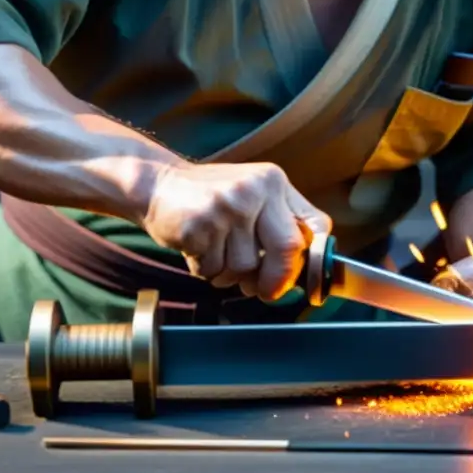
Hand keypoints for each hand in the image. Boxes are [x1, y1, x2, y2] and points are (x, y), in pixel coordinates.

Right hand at [142, 162, 330, 298]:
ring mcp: (227, 207)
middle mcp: (255, 190)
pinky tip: (198, 248)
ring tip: (215, 252)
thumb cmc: (209, 197)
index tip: (298, 277)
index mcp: (273, 182)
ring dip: (229, 273)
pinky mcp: (200, 226)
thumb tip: (302, 268)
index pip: (314, 225)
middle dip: (277, 279)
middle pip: (288, 249)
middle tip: (263, 290)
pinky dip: (205, 269)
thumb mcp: (252, 194)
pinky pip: (214, 269)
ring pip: (245, 266)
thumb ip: (279, 221)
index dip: (312, 258)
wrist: (158, 184)